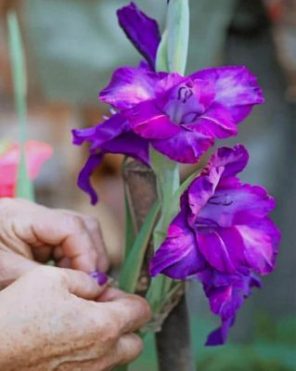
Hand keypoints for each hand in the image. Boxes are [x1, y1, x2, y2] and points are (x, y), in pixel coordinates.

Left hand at [0, 198, 108, 287]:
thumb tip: (88, 284)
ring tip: (81, 283)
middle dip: (91, 255)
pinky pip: (69, 242)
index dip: (87, 253)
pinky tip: (70, 277)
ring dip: (86, 258)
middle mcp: (35, 213)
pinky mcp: (40, 234)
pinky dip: (75, 260)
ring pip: (81, 232)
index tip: (90, 282)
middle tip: (91, 284)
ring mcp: (39, 222)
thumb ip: (49, 278)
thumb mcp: (7, 276)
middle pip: (83, 224)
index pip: (71, 225)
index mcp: (22, 215)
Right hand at [0, 266, 150, 369]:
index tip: (109, 292)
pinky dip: (92, 353)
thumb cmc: (18, 313)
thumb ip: (87, 280)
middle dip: (124, 322)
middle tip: (101, 308)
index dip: (127, 297)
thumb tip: (100, 284)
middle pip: (135, 340)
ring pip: (116, 356)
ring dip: (109, 338)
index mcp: (104, 325)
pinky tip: (69, 339)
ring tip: (82, 322)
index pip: (141, 311)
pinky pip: (96, 367)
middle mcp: (101, 354)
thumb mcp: (54, 278)